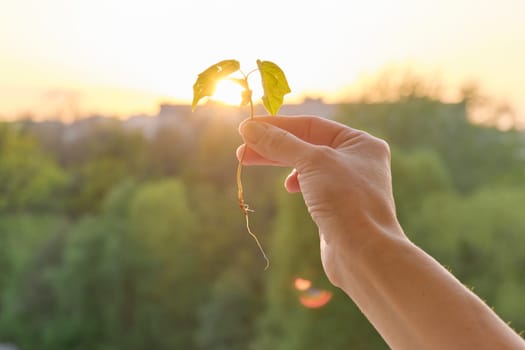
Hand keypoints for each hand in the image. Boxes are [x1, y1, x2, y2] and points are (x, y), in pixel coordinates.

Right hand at [237, 115, 403, 286]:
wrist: (364, 254)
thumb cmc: (346, 200)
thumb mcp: (311, 162)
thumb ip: (280, 143)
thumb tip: (249, 129)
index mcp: (360, 142)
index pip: (311, 125)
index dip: (277, 125)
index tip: (247, 128)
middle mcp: (357, 160)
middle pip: (306, 145)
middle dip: (272, 146)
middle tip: (241, 151)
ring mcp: (348, 185)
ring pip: (306, 165)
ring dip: (279, 162)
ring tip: (250, 164)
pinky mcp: (338, 207)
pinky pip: (312, 185)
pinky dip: (296, 182)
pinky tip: (288, 188)